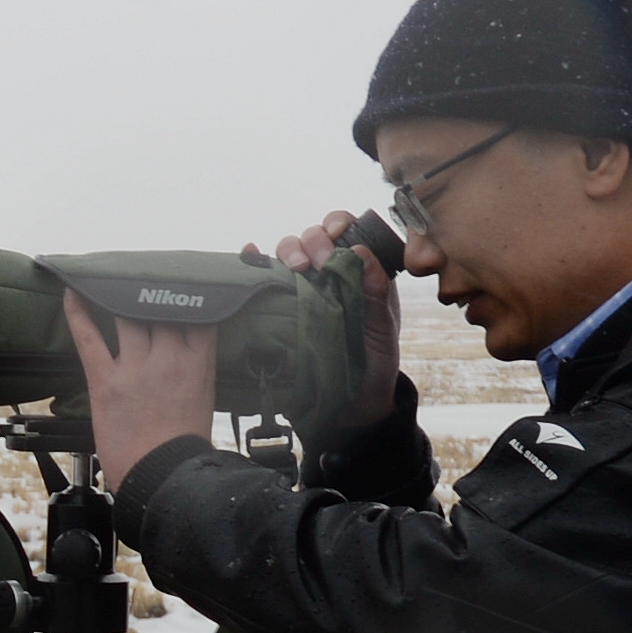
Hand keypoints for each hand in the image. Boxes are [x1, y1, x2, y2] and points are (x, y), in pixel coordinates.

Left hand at [60, 293, 218, 492]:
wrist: (163, 477)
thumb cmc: (184, 445)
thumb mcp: (204, 397)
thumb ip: (195, 366)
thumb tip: (186, 344)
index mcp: (198, 362)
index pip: (196, 312)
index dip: (185, 297)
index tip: (177, 288)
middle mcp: (168, 358)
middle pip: (158, 309)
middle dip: (150, 296)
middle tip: (139, 284)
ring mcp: (135, 368)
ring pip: (126, 315)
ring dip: (118, 299)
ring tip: (109, 282)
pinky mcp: (105, 381)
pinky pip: (89, 338)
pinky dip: (78, 313)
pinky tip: (71, 291)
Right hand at [246, 207, 404, 428]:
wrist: (348, 406)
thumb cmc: (371, 365)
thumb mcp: (382, 330)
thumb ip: (377, 294)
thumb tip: (362, 252)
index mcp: (356, 274)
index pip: (344, 232)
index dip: (337, 226)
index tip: (336, 241)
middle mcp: (327, 275)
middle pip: (312, 237)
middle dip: (312, 240)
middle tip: (314, 263)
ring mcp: (300, 290)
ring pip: (286, 252)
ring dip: (286, 249)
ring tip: (291, 267)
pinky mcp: (277, 308)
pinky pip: (260, 278)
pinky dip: (251, 260)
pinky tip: (249, 253)